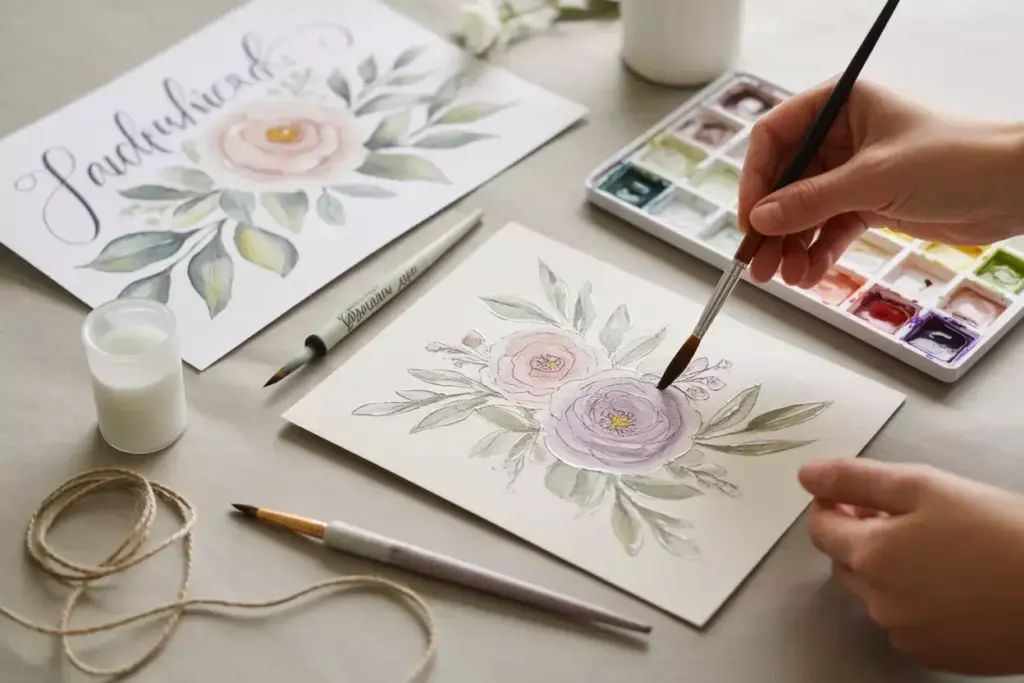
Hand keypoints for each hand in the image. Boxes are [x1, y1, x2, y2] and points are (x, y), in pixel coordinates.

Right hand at [738, 78, 1023, 285]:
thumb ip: (811, 200)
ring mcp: (854, 173)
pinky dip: (817, 253)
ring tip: (785, 278)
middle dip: (772, 225)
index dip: (755, 178)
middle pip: (786, 181)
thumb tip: (759, 220)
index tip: (749, 219)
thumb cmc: (955, 160)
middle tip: (758, 263)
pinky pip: (829, 229)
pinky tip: (809, 275)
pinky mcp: (869, 203)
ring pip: (804, 210)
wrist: (1015, 189)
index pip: (775, 137)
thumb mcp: (873, 179)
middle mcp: (841, 136)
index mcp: (839, 106)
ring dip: (791, 245)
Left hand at [800, 458, 1023, 675]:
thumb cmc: (996, 529)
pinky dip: (912, 600)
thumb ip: (858, 479)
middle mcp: (877, 602)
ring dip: (885, 569)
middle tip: (903, 518)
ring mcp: (905, 634)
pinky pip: (903, 622)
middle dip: (860, 536)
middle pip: (844, 562)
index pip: (820, 528)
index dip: (833, 505)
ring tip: (934, 549)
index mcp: (871, 557)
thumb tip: (805, 476)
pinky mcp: (933, 655)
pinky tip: (950, 583)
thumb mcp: (925, 487)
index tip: (861, 496)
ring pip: (873, 594)